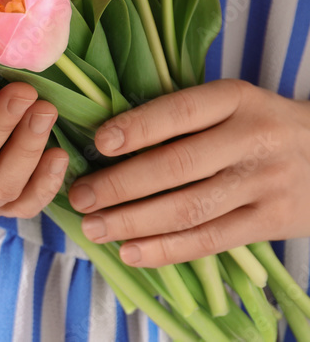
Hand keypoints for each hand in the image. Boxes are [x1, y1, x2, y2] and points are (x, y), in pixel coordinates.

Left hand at [68, 79, 309, 266]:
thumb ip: (180, 116)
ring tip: (94, 227)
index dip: (137, 128)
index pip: (180, 112)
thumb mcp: (230, 103)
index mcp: (235, 99)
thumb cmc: (256, 124)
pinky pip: (210, 240)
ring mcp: (264, 183)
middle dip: (120, 185)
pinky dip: (166, 249)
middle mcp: (252, 139)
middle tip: (80, 196)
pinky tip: (130, 251)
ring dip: (134, 222)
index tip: (98, 144)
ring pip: (189, 208)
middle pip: (177, 166)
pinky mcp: (271, 222)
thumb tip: (103, 139)